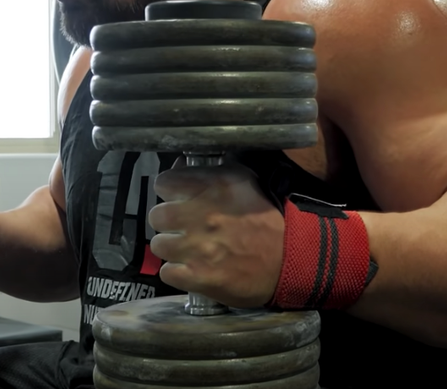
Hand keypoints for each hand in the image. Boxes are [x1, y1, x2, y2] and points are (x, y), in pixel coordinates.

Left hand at [148, 159, 285, 307]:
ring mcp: (197, 248)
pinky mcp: (198, 277)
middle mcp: (200, 215)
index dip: (169, 191)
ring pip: (159, 245)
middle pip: (156, 216)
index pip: (164, 183)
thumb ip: (210, 172)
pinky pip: (167, 272)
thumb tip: (179, 168)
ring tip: (187, 249)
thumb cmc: (267, 219)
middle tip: (182, 227)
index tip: (177, 198)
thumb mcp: (244, 181)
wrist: (290, 259)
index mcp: (211, 187)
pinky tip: (190, 268)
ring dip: (171, 248)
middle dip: (168, 221)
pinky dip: (176, 272)